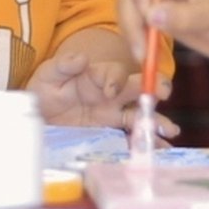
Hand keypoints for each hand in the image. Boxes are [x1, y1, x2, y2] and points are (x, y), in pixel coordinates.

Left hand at [28, 48, 177, 136]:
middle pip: (137, 88)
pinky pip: (132, 137)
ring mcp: (113, 114)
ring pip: (140, 114)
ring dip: (156, 120)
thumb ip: (63, 66)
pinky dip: (148, 143)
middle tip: (163, 92)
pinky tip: (162, 150)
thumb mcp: (48, 75)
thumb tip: (81, 58)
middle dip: (153, 88)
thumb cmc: (45, 89)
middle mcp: (111, 94)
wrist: (38, 115)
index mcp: (97, 76)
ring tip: (170, 130)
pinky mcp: (111, 133)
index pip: (115, 72)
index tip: (110, 91)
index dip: (116, 79)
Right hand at [119, 0, 208, 59]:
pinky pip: (138, 25)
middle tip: (141, 46)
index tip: (146, 12)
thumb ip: (185, 15)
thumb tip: (151, 15)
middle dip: (130, 16)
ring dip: (131, 31)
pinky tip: (146, 57)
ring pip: (129, 8)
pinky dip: (137, 40)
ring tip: (144, 55)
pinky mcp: (159, 17)